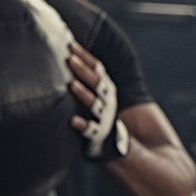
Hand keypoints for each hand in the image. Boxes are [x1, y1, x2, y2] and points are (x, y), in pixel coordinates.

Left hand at [68, 44, 124, 160]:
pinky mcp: (98, 137)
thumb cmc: (100, 119)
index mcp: (107, 90)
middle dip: (84, 70)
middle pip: (97, 83)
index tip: (70, 44)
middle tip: (70, 59)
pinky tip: (73, 121)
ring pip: (95, 104)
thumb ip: (88, 85)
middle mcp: (108, 103)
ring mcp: (105, 119)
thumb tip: (68, 54)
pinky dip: (83, 125)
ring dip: (84, 94)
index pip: (98, 69)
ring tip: (71, 85)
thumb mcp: (97, 98)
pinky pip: (91, 131)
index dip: (86, 56)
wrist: (127, 151)